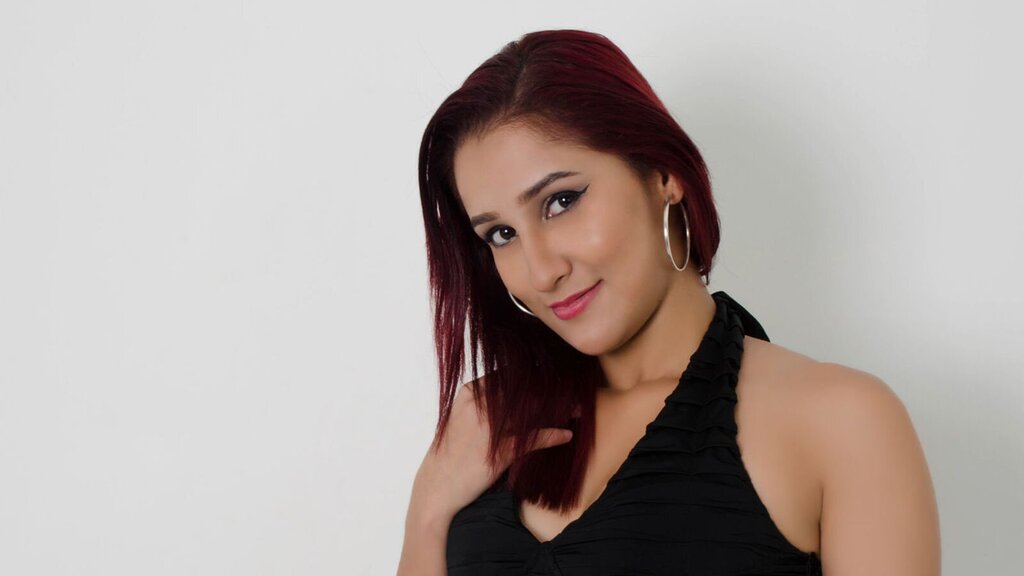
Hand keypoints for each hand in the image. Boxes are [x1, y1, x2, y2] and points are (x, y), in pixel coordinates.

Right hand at [409, 379, 573, 525]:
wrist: (437, 488)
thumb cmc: (453, 453)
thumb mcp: (464, 418)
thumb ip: (487, 401)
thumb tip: (519, 390)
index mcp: (471, 393)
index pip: (511, 375)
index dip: (537, 376)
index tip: (558, 376)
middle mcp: (479, 405)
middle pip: (525, 390)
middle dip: (553, 389)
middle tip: (575, 390)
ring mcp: (488, 428)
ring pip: (532, 411)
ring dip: (560, 409)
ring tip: (578, 408)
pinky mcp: (498, 451)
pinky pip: (533, 438)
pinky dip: (553, 435)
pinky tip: (566, 435)